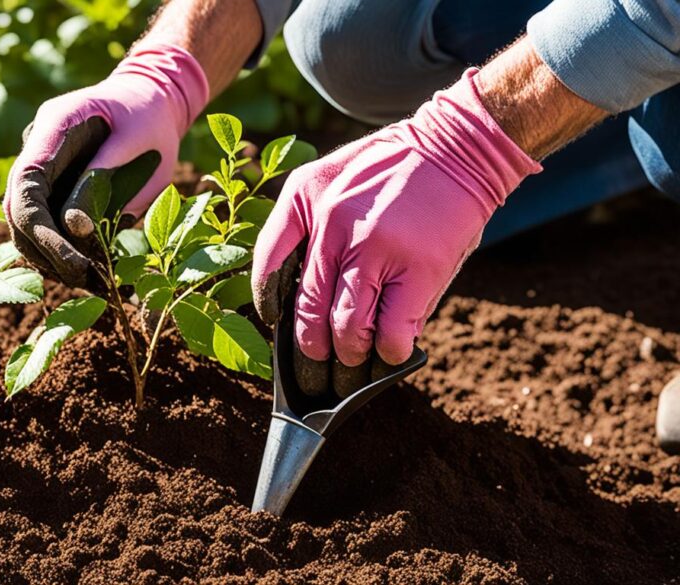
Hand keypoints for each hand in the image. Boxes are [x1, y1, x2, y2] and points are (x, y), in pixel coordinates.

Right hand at [4, 42, 208, 287]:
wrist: (153, 97)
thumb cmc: (149, 114)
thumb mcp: (135, 140)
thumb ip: (102, 178)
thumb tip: (73, 226)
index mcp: (53, 125)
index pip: (26, 184)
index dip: (40, 228)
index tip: (71, 260)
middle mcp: (37, 147)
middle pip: (17, 209)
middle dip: (45, 251)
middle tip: (84, 279)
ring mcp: (42, 168)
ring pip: (26, 224)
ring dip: (52, 259)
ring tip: (91, 282)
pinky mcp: (53, 187)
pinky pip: (47, 224)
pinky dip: (64, 252)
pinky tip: (91, 272)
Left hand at [252, 69, 540, 393]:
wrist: (456, 148)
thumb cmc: (387, 168)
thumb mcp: (325, 175)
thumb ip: (299, 223)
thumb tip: (285, 290)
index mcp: (306, 201)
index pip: (268, 271)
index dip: (269, 308)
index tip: (279, 323)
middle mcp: (335, 226)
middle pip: (308, 311)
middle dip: (312, 346)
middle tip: (320, 359)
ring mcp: (378, 250)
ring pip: (348, 329)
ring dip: (350, 353)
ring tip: (355, 354)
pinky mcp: (421, 269)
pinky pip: (393, 331)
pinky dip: (389, 350)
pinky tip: (391, 346)